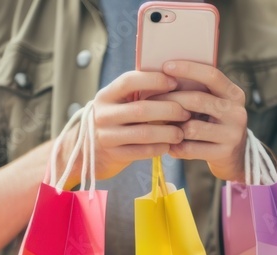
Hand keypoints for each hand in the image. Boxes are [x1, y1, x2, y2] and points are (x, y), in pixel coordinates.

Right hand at [54, 71, 189, 183]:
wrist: (90, 150)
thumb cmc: (116, 119)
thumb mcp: (119, 102)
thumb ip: (139, 91)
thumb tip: (176, 76)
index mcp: (106, 95)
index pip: (129, 81)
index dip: (154, 80)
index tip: (175, 82)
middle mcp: (103, 114)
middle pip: (141, 109)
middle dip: (168, 110)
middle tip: (186, 112)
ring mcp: (107, 136)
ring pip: (144, 133)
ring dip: (168, 132)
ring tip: (182, 131)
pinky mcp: (114, 155)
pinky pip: (142, 151)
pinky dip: (160, 147)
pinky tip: (170, 144)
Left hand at [149, 60, 248, 181]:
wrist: (234, 156)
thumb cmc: (214, 123)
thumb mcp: (213, 103)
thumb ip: (197, 90)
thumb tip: (162, 75)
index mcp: (234, 94)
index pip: (212, 75)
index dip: (188, 69)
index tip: (165, 66)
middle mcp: (237, 112)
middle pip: (197, 100)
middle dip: (170, 99)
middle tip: (150, 100)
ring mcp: (233, 134)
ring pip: (191, 127)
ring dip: (171, 126)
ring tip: (159, 124)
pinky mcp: (224, 153)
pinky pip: (190, 148)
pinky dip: (175, 145)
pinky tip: (168, 144)